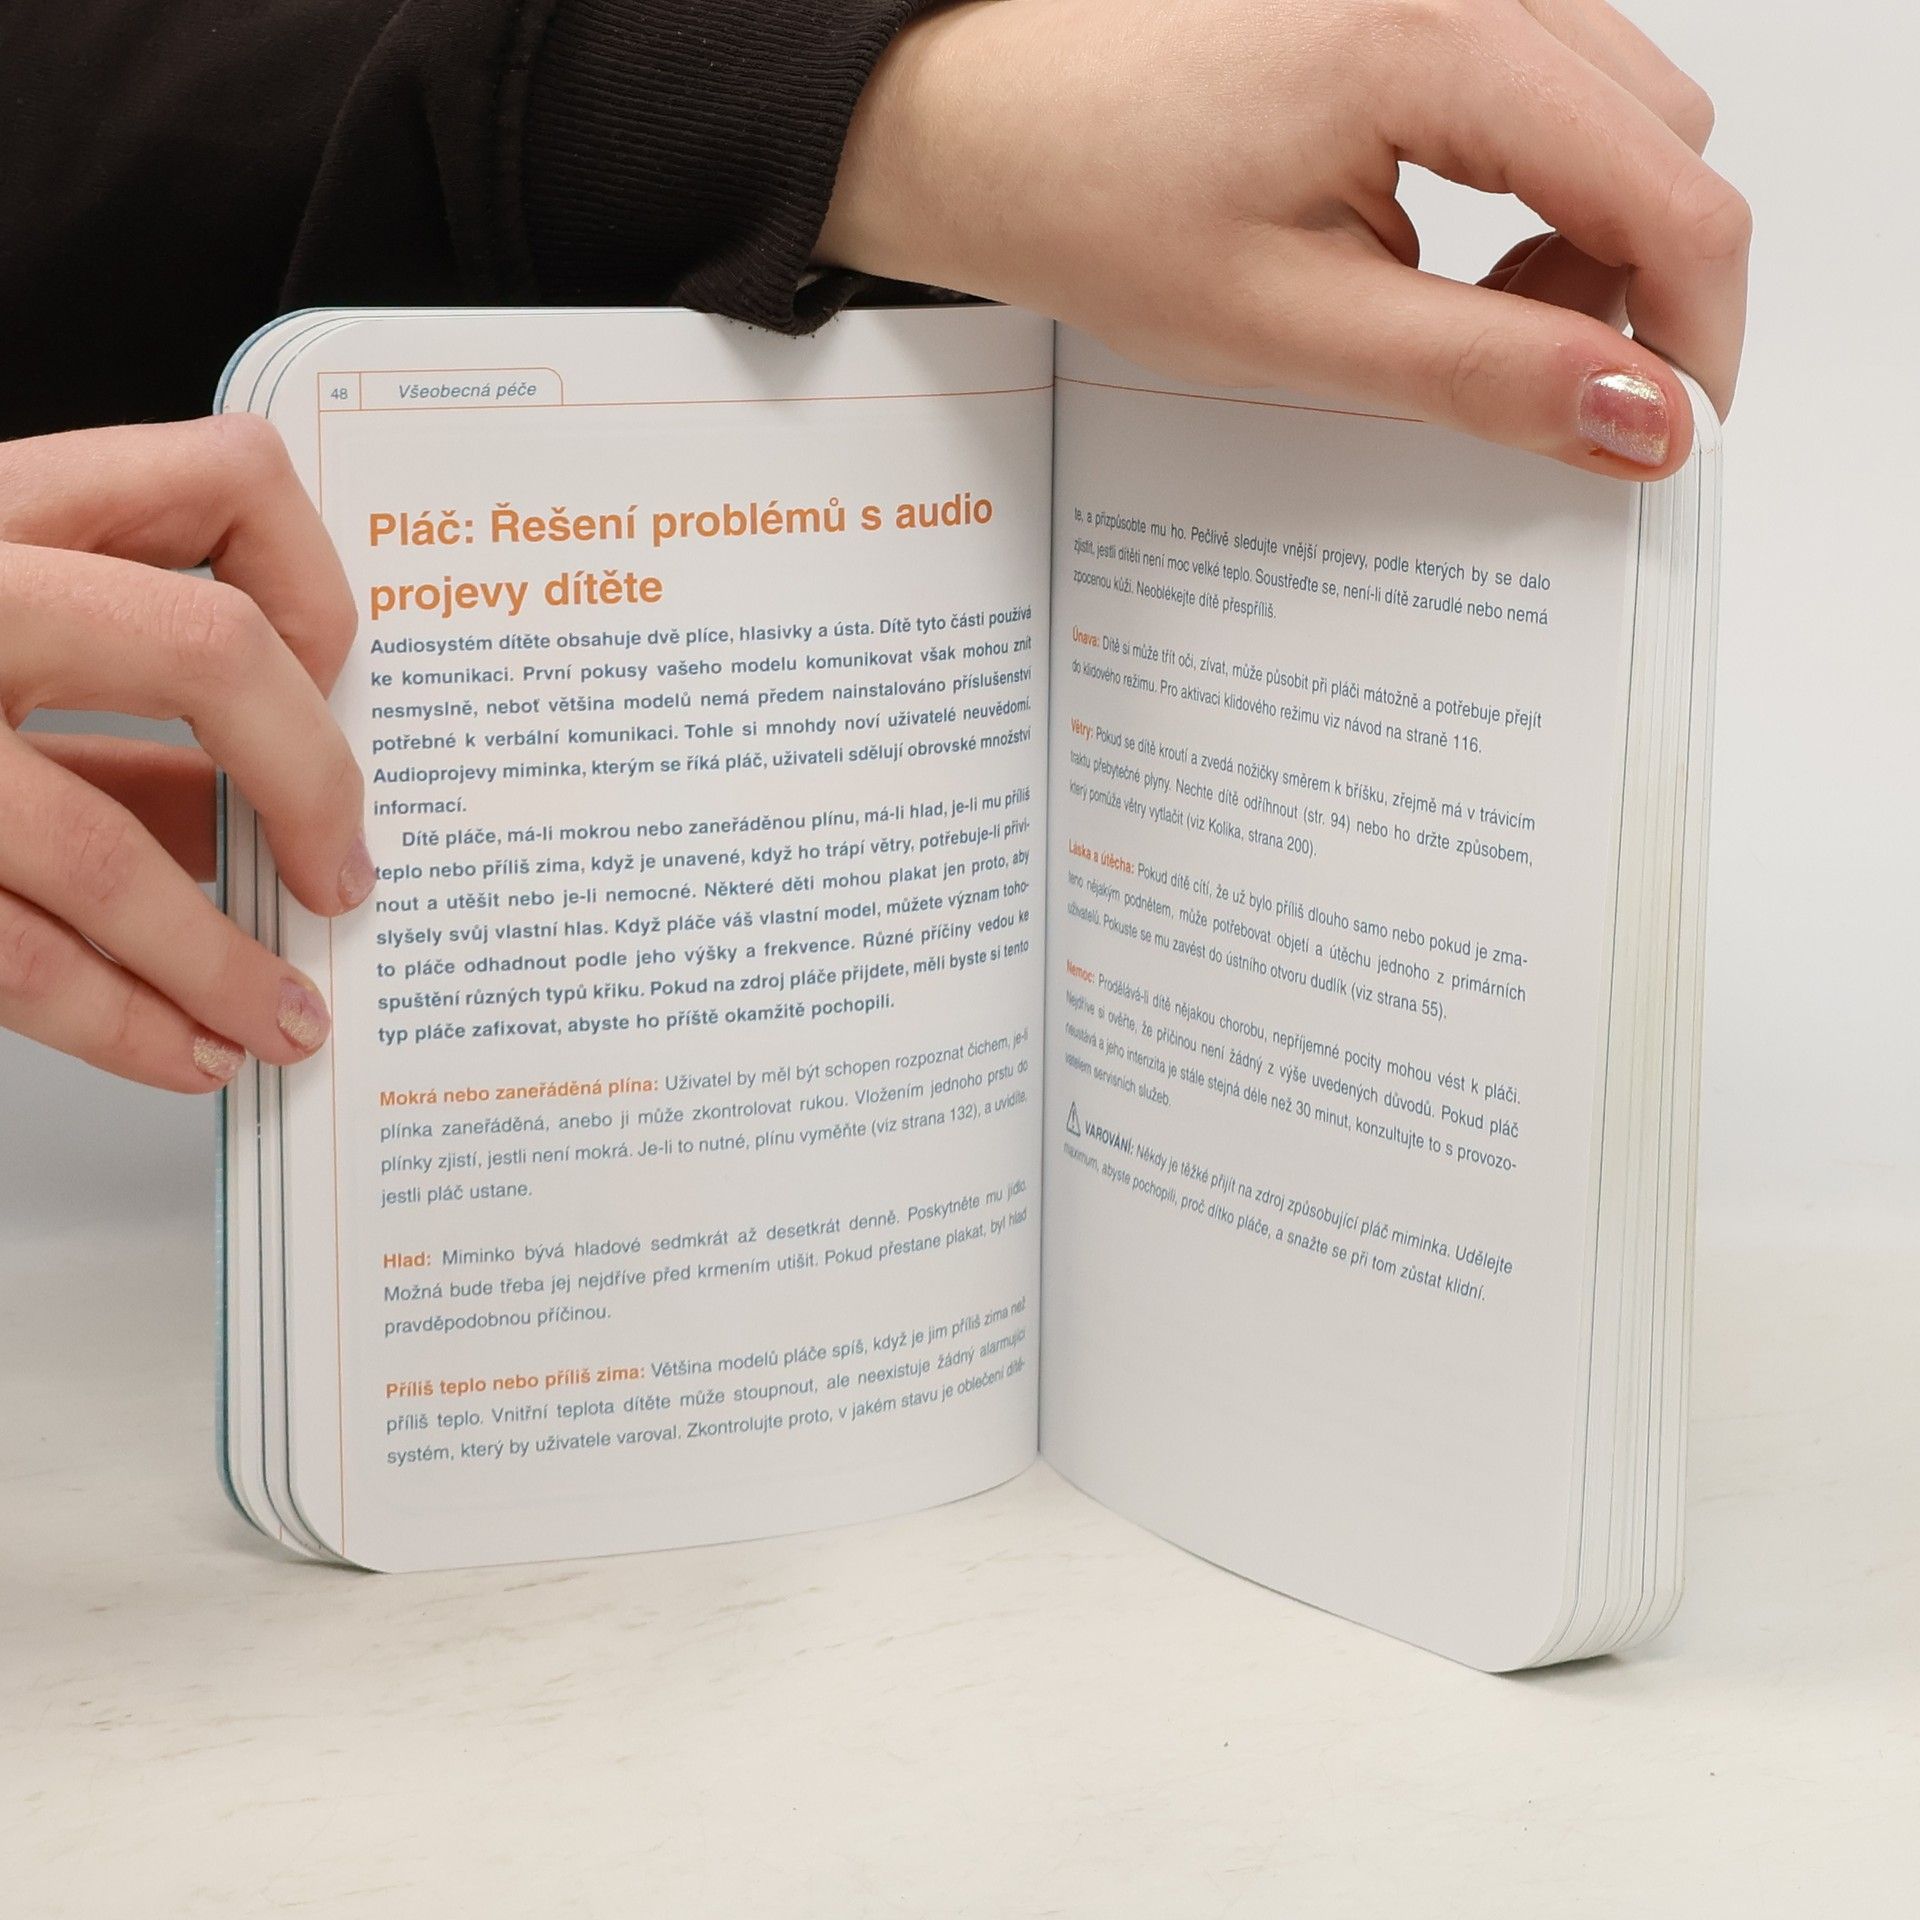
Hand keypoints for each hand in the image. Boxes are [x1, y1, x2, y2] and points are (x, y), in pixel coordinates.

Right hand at [0, 416, 369, 1091]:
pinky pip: (11, 955)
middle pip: (203, 650)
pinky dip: (120, 1022)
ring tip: (282, 1020)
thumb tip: (261, 803)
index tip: (340, 683)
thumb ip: (115, 694)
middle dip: (313, 782)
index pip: (223, 479)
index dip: (317, 587)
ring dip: (218, 961)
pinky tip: (181, 1049)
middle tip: (345, 872)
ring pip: (99, 850)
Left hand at [821, 0, 1749, 475]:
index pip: (1673, 193)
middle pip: (1664, 145)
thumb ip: (1484, 373)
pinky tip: (1432, 248)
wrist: (993, 125)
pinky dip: (1532, 187)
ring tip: (1443, 314)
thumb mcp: (1295, 325)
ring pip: (1618, 116)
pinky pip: (1550, 90)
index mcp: (1440, 45)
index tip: (1662, 435)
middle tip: (1517, 381)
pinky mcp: (1427, 3)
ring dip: (1581, 235)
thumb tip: (1644, 418)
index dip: (1694, 332)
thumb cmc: (1100, 203)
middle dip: (1631, 283)